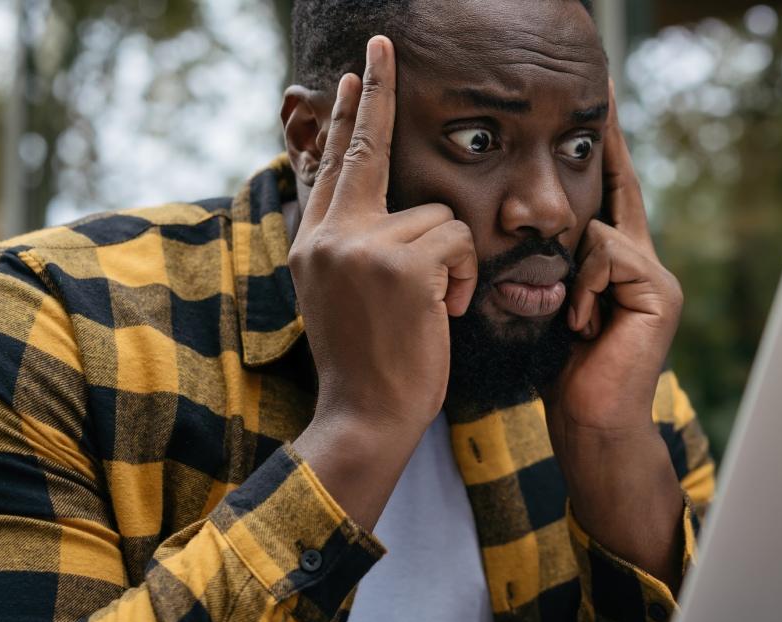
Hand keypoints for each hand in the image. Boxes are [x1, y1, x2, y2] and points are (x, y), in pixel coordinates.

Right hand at [288, 36, 476, 528]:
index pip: (333, 165)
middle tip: (383, 45)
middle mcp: (329, 235)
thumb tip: (363, 197)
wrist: (367, 416)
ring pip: (441, 215)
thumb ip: (351, 244)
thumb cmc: (370, 361)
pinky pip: (458, 241)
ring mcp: (361, 247)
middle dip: (376, 92)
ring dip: (456, 260)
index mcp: (315, 242)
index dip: (343, 119)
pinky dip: (466, 277)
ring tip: (438, 305)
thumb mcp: (343, 295)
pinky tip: (447, 310)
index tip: (351, 78)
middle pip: (364, 148)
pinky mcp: (400, 265)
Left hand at [544, 80, 682, 441]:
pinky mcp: (659, 293)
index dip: (607, 153)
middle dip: (610, 144)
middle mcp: (645, 264)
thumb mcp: (554, 308)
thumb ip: (559, 267)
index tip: (602, 107)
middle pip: (623, 190)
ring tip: (576, 321)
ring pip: (602, 230)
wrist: (591, 425)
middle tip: (602, 85)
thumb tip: (542, 232)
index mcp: (619, 268)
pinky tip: (585, 324)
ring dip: (574, 274)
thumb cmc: (563, 374)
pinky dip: (586, 288)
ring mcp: (657, 279)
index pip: (612, 197)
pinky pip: (608, 255)